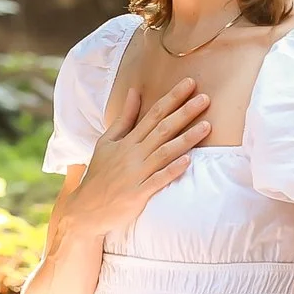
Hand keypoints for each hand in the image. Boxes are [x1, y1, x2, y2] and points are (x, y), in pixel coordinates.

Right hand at [61, 79, 212, 239]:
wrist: (86, 209)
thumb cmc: (100, 173)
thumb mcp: (107, 142)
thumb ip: (124, 118)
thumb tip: (134, 92)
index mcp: (127, 141)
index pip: (153, 114)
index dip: (172, 98)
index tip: (190, 84)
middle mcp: (133, 154)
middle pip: (163, 129)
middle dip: (185, 113)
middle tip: (205, 99)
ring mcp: (136, 174)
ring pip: (165, 152)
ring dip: (186, 139)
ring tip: (207, 127)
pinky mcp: (138, 194)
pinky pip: (158, 180)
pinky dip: (172, 170)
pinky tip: (188, 161)